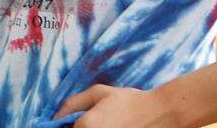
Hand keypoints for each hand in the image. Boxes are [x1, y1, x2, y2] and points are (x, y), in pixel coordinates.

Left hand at [56, 85, 175, 126]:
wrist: (160, 113)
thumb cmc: (129, 101)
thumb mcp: (99, 93)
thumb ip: (74, 102)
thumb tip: (56, 115)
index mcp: (85, 126)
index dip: (64, 125)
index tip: (71, 121)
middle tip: (92, 122)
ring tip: (105, 124)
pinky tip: (113, 127)